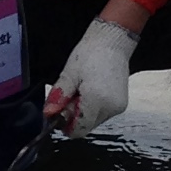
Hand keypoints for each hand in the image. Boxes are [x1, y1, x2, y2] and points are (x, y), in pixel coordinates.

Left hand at [45, 16, 136, 137]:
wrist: (112, 41)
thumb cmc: (90, 53)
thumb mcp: (68, 74)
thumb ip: (59, 97)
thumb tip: (49, 114)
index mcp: (96, 100)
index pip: (78, 129)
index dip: (64, 124)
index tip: (57, 112)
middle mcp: (110, 108)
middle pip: (85, 127)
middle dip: (73, 116)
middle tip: (69, 96)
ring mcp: (118, 107)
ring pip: (93, 121)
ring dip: (84, 112)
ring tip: (82, 90)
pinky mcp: (121, 104)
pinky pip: (102, 114)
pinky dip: (93, 108)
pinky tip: (91, 91)